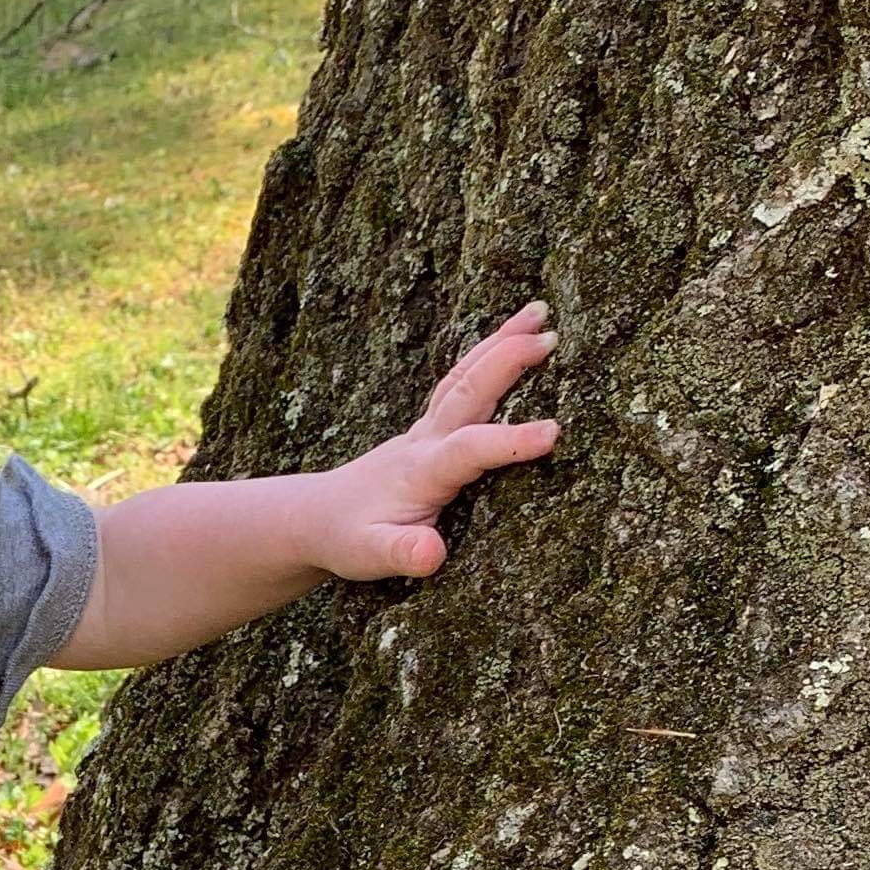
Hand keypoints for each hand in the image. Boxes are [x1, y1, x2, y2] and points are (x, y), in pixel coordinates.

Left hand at [316, 301, 560, 582]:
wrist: (315, 518)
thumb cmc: (347, 540)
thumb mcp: (369, 557)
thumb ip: (401, 553)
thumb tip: (431, 553)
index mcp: (420, 472)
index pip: (468, 450)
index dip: (509, 441)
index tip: (554, 433)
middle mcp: (424, 441)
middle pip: (466, 392)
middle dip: (506, 361)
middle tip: (551, 336)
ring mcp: (425, 430)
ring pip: (463, 378)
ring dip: (499, 343)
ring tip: (538, 312)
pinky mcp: (428, 429)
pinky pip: (461, 384)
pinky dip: (486, 356)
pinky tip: (509, 338)